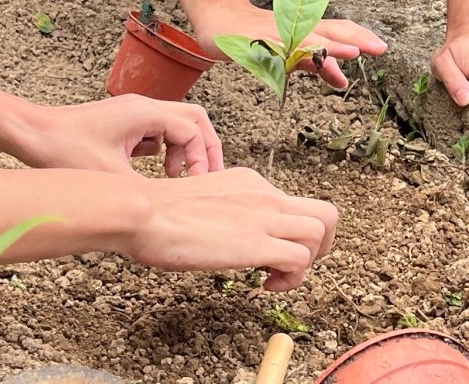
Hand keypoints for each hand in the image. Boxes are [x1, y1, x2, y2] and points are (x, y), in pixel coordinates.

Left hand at [1, 94, 222, 176]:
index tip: (196, 186)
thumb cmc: (63, 150)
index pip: (194, 130)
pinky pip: (155, 132)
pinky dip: (162, 150)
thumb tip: (169, 211)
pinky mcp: (121, 123)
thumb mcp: (110, 178)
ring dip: (183, 150)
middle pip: (193, 119)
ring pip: (175, 125)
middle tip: (206, 178)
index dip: (202, 160)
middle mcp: (143, 107)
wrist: (30, 133)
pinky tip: (151, 172)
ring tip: (174, 178)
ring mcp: (132, 113)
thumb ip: (146, 191)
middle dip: (204, 149)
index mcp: (145, 113)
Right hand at [127, 167, 337, 290]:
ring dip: (308, 263)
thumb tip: (228, 232)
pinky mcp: (255, 243)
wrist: (142, 211)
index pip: (295, 204)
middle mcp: (263, 193)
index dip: (294, 233)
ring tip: (276, 277)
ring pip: (321, 231)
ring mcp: (263, 216)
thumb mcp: (203, 198)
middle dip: (322, 246)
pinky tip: (264, 286)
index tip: (272, 253)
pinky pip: (300, 260)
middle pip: (326, 212)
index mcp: (250, 182)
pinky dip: (291, 279)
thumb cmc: (157, 212)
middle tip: (294, 265)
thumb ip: (226, 210)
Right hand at [170, 0, 386, 90]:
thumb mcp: (290, 52)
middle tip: (379, 48)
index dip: (359, 35)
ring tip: (352, 51)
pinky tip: (301, 60)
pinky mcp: (253, 41)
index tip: (381, 47)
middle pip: (327, 29)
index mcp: (302, 29)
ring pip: (304, 38)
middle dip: (354, 38)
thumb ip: (316, 66)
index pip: (336, 29)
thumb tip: (343, 81)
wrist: (217, 17)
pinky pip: (273, 48)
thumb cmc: (254, 34)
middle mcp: (292, 27)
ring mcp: (273, 33)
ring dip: (328, 45)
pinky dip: (289, 53)